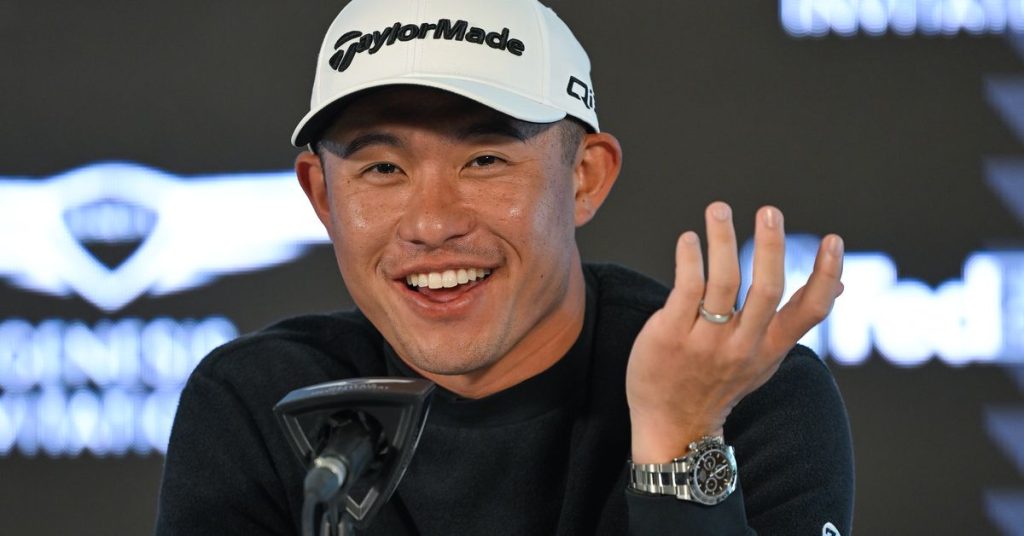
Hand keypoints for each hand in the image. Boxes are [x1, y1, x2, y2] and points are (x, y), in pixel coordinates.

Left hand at [625, 202, 843, 462]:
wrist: (672, 426)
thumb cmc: (719, 382)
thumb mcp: (764, 358)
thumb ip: (794, 321)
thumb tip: (841, 286)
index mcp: (770, 348)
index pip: (810, 312)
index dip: (825, 276)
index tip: (833, 240)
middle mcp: (742, 346)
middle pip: (765, 290)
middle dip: (770, 248)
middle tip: (770, 212)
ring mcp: (706, 342)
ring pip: (721, 283)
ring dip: (722, 240)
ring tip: (719, 209)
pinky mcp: (671, 336)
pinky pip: (685, 290)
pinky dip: (689, 260)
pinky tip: (689, 240)